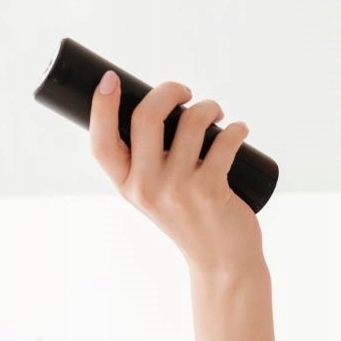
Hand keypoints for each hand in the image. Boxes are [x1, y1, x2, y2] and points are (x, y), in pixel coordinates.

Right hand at [88, 72, 263, 275]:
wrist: (223, 261)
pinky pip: (225, 140)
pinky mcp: (210, 190)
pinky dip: (237, 129)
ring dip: (208, 106)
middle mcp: (147, 188)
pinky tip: (240, 130)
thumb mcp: (155, 194)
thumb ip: (147, 161)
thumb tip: (157, 106)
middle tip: (185, 93)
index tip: (110, 79)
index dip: (100, 106)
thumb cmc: (190, 218)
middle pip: (145, 118)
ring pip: (191, 122)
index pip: (100, 144)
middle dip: (168, 91)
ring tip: (216, 112)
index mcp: (127, 186)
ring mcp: (178, 190)